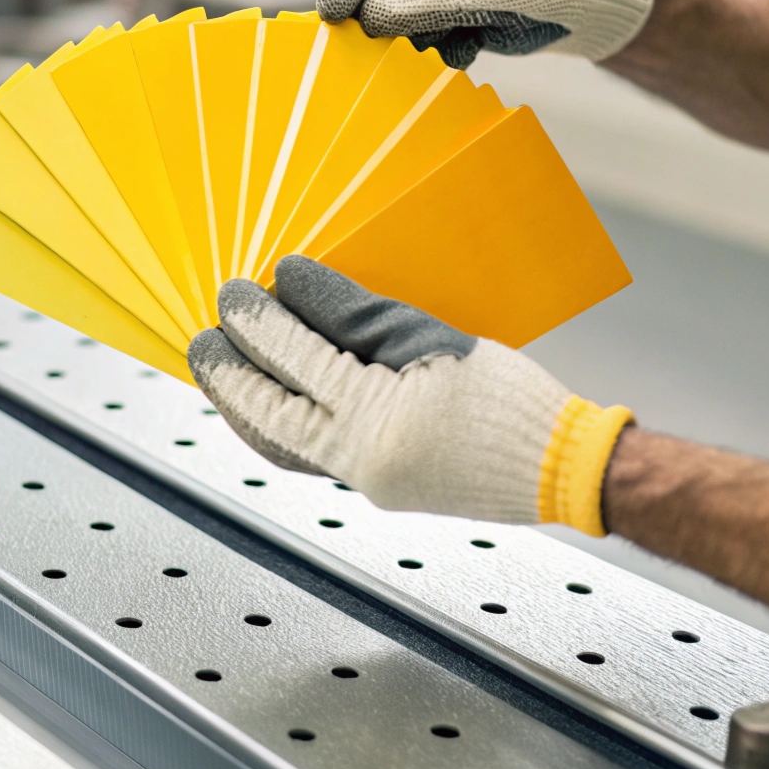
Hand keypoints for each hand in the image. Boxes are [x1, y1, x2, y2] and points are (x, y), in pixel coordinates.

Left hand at [187, 256, 632, 531]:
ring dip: (244, 407)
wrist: (564, 469)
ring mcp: (366, 481)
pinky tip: (276, 398)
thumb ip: (357, 312)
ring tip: (222, 370)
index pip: (298, 360)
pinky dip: (283, 424)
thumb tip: (293, 282)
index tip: (242, 287)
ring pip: (280, 445)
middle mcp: (361, 462)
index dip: (262, 319)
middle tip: (203, 335)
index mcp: (378, 421)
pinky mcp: (378, 486)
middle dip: (227, 375)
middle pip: (268, 416)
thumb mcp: (434, 338)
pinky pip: (310, 455)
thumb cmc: (514, 402)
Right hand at [315, 0, 654, 68]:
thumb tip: (366, 19)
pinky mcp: (443, 16)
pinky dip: (437, 52)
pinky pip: (417, 41)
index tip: (328, 15)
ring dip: (413, 41)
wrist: (585, 10)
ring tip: (451, 41)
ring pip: (392, 19)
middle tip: (365, 52)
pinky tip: (470, 46)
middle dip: (377, 18)